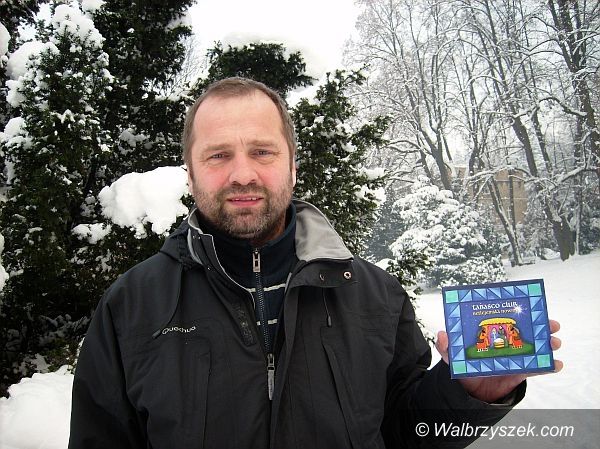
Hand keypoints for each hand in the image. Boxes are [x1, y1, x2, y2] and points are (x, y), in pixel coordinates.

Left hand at [435, 319, 562, 402]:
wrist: (469, 392)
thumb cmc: (463, 367)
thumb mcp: (451, 355)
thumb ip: (446, 346)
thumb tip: (442, 334)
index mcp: (492, 334)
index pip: (507, 319)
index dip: (519, 312)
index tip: (531, 306)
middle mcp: (506, 342)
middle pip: (526, 330)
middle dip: (541, 325)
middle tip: (550, 324)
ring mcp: (515, 357)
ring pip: (535, 347)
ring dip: (547, 343)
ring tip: (554, 342)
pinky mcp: (520, 372)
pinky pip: (537, 368)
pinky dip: (549, 366)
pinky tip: (556, 364)